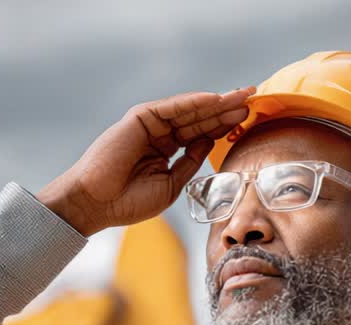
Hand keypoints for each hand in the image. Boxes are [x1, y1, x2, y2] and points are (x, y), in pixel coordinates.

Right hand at [38, 86, 255, 235]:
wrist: (97, 203)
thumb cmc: (128, 202)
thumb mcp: (171, 185)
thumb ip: (190, 162)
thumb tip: (211, 140)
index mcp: (164, 153)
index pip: (199, 135)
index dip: (223, 127)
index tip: (247, 121)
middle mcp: (158, 136)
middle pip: (198, 119)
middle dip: (225, 109)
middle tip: (253, 98)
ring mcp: (148, 126)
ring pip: (188, 111)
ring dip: (215, 102)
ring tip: (242, 96)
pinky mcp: (139, 118)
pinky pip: (171, 107)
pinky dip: (193, 102)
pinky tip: (215, 99)